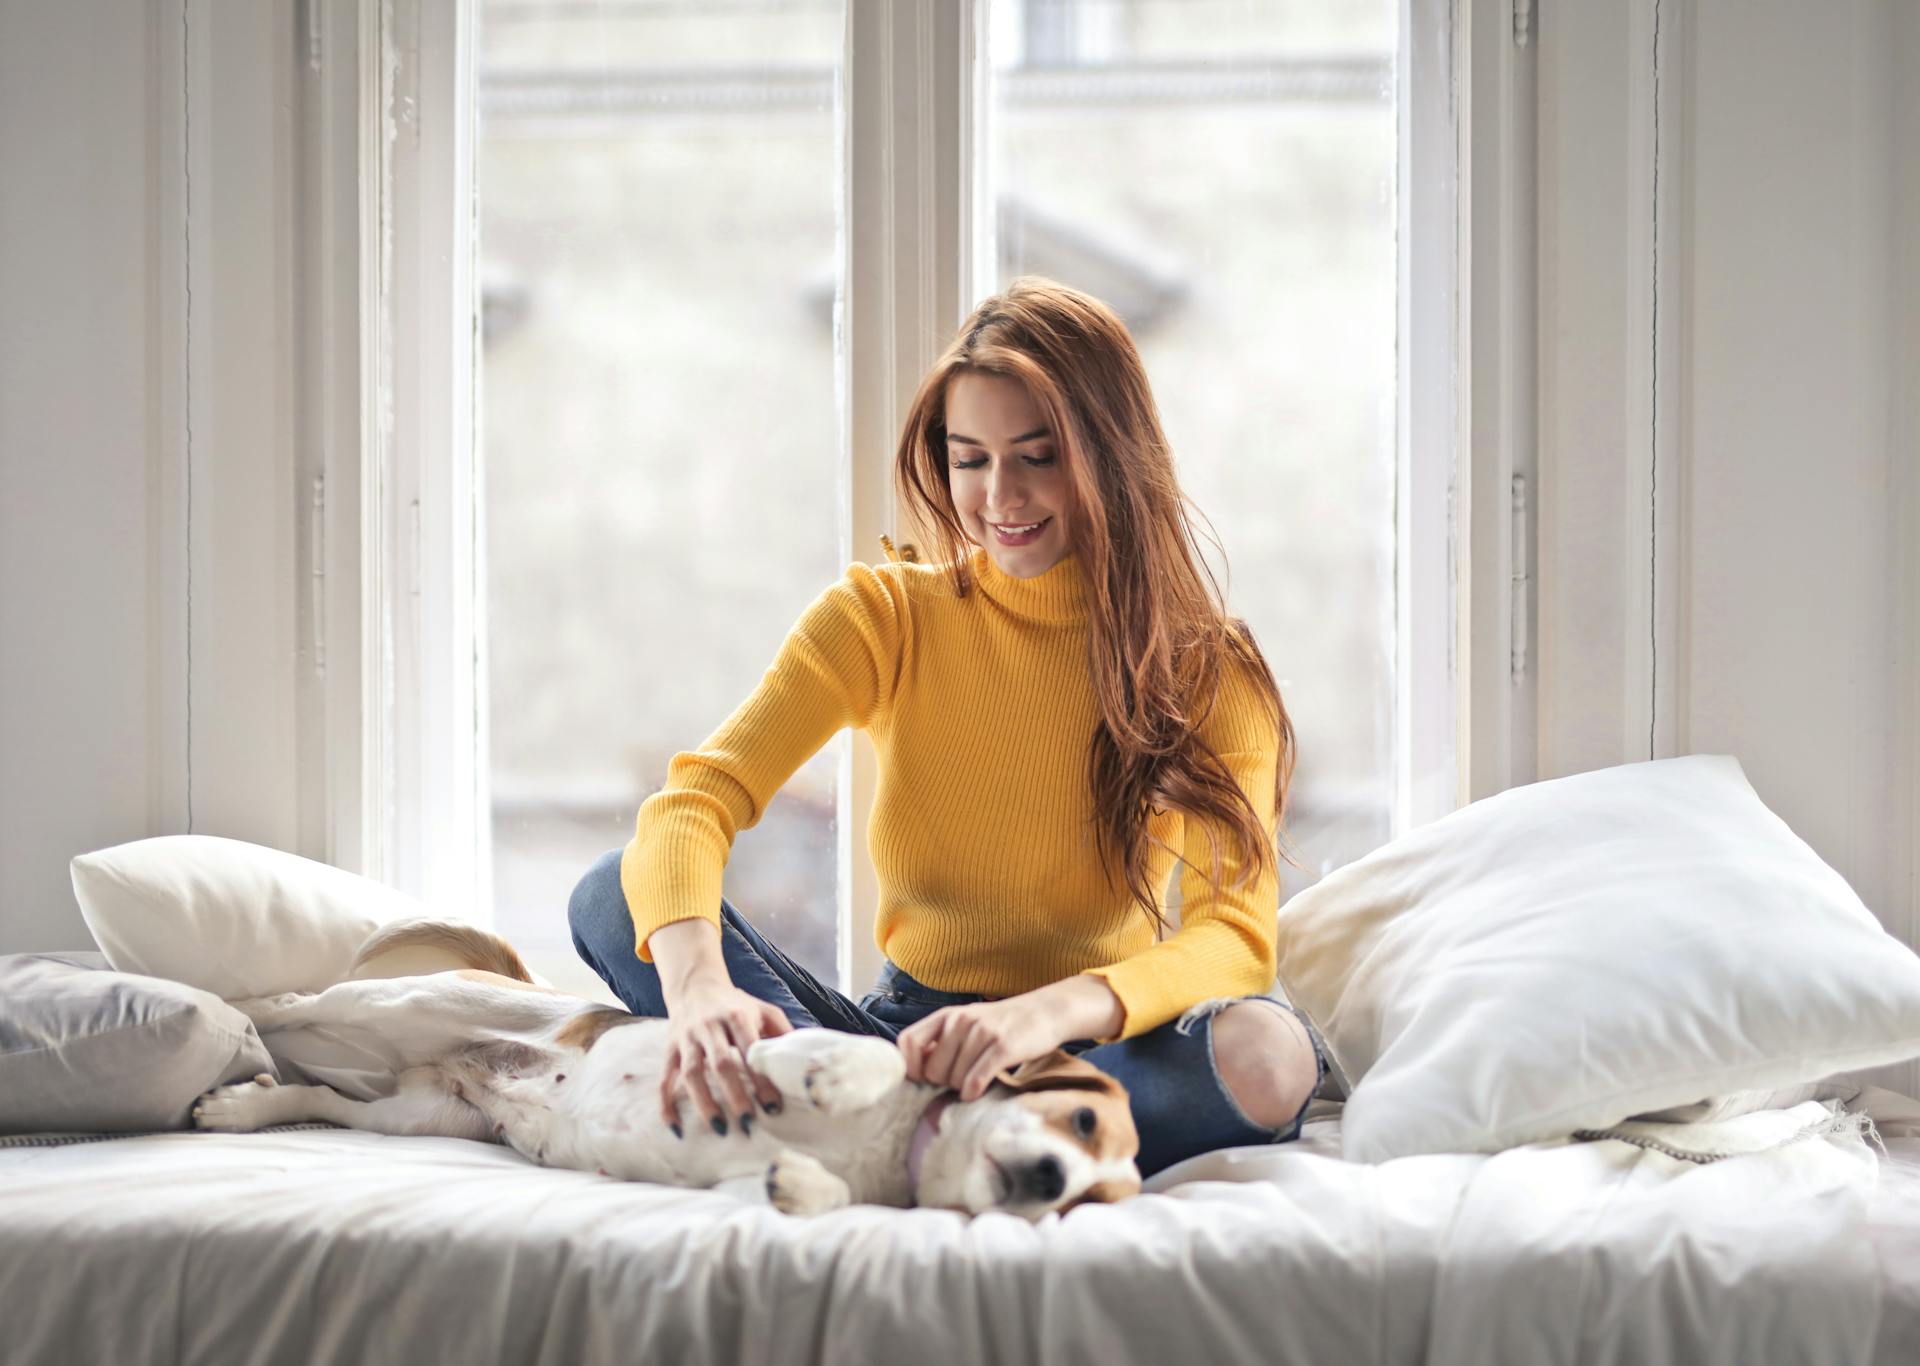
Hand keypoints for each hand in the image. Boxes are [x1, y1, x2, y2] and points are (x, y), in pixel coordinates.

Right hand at [660, 981, 792, 1137]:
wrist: (695, 986)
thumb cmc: (735, 1005)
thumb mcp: (762, 1010)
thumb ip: (781, 1033)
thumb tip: (802, 1062)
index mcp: (736, 1016)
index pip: (750, 1050)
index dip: (761, 1079)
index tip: (773, 1107)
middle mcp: (709, 1027)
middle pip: (721, 1063)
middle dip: (734, 1095)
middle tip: (748, 1123)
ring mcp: (687, 1039)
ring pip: (692, 1073)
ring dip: (704, 1102)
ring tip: (719, 1128)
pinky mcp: (670, 1049)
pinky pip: (665, 1078)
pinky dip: (667, 1104)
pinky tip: (676, 1127)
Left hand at [895, 993, 1068, 1101]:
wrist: (1045, 1012)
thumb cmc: (1002, 1025)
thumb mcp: (967, 1024)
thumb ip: (942, 1042)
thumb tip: (918, 1071)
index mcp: (947, 1015)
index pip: (908, 1041)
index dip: (911, 1066)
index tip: (924, 1079)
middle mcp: (961, 1020)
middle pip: (932, 1070)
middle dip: (943, 1083)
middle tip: (960, 1079)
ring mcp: (982, 1032)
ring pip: (955, 1079)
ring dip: (963, 1088)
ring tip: (976, 1079)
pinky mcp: (1003, 1047)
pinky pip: (975, 1080)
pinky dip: (973, 1092)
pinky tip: (978, 1091)